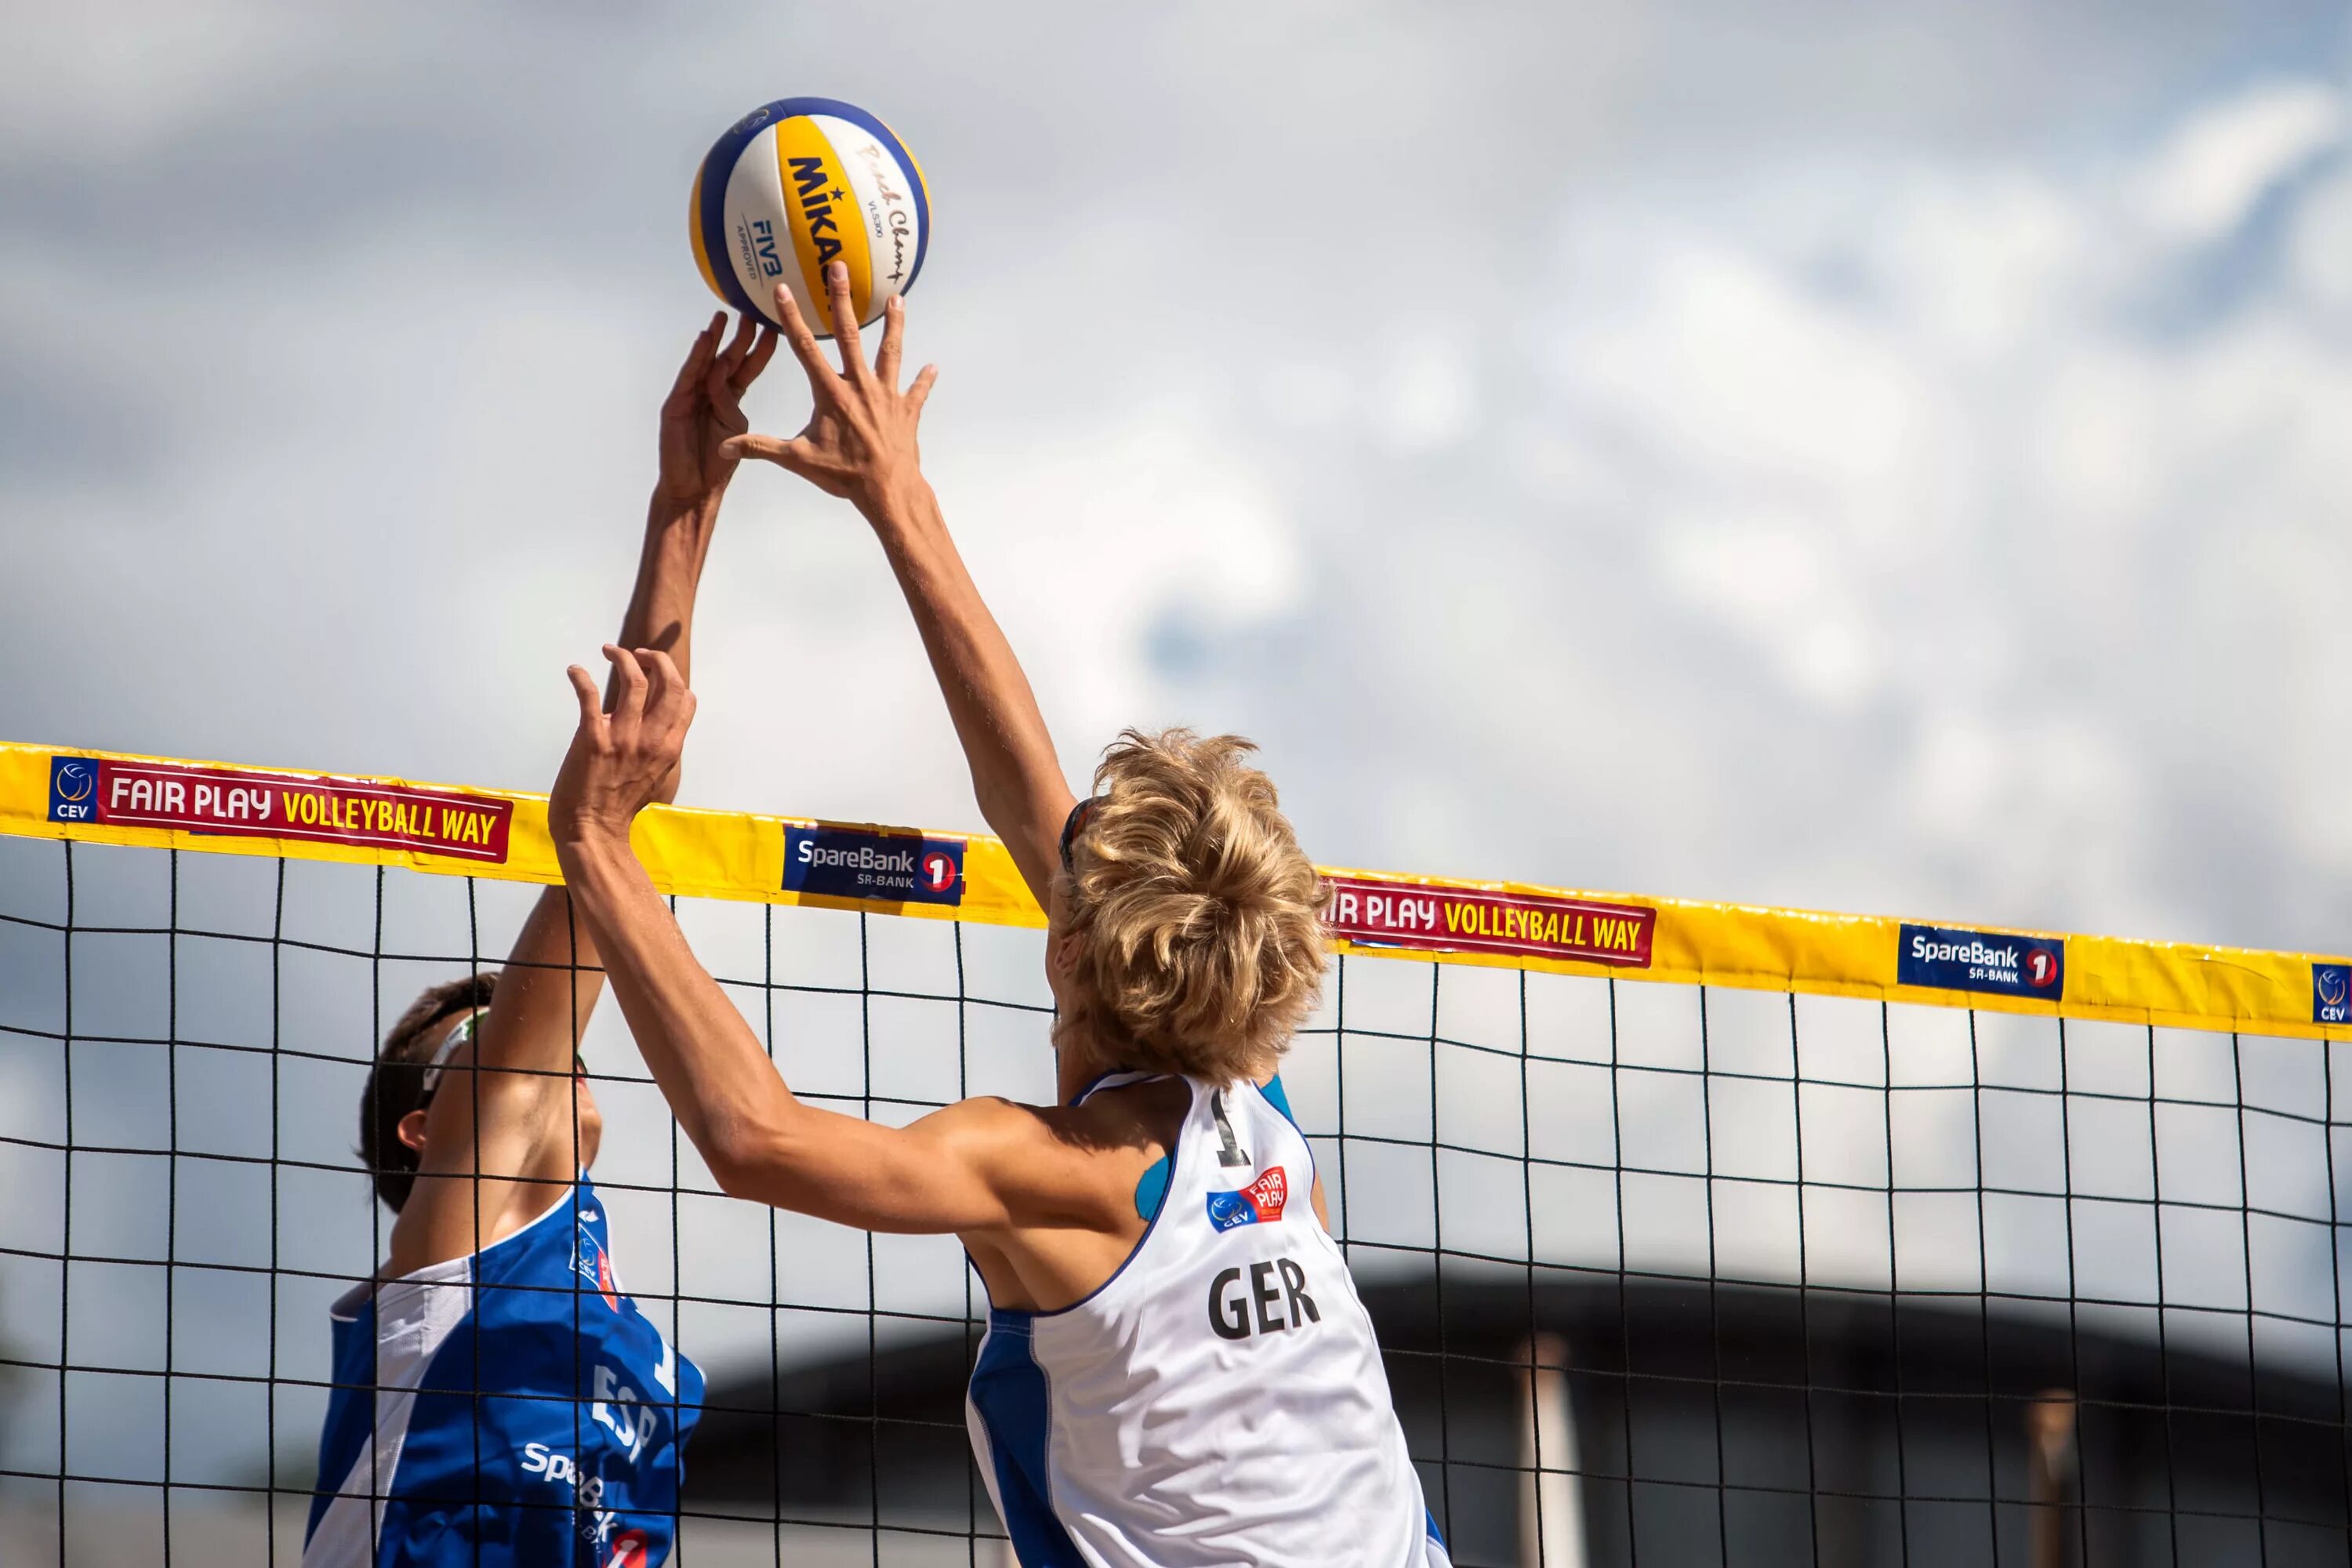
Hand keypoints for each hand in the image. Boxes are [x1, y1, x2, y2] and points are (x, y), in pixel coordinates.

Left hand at [549, 646, 697, 845]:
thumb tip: (658, 726)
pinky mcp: (592, 739)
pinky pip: (589, 696)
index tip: (657, 671)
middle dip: (656, 659)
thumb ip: (661, 749)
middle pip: (668, 682)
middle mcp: (652, 739)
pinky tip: (574, 670)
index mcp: (670, 747)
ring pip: (634, 680)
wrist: (592, 829)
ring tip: (610, 651)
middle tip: (639, 654)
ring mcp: (623, 738)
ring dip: (623, 657)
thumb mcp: (657, 776)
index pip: (685, 699)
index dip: (673, 677)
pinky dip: (580, 677)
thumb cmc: (620, 806)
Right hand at [656, 313, 778, 510]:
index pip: (748, 368)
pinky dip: (697, 358)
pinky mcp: (675, 406)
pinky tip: (704, 340)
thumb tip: (734, 385)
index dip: (761, 349)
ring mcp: (690, 397)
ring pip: (707, 363)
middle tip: (753, 308)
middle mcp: (708, 394)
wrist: (691, 490)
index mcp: (728, 400)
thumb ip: (733, 408)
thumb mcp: (734, 433)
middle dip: (740, 334)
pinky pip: (689, 378)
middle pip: (728, 358)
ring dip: (716, 339)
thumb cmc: (715, 467)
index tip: (776, 326)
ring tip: (725, 316)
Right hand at [722, 261, 937, 512]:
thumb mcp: (798, 459)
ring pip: (890, 351)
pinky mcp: (907, 411)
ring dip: (894, 325)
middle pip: (849, 334)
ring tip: (897, 299)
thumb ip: (760, 448)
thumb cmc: (844, 476)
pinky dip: (924, 380)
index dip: (792, 317)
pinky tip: (933, 367)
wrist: (888, 490)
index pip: (805, 348)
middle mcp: (859, 386)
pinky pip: (917, 391)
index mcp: (831, 393)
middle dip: (841, 300)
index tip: (782, 289)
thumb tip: (725, 447)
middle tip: (839, 268)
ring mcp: (886, 395)